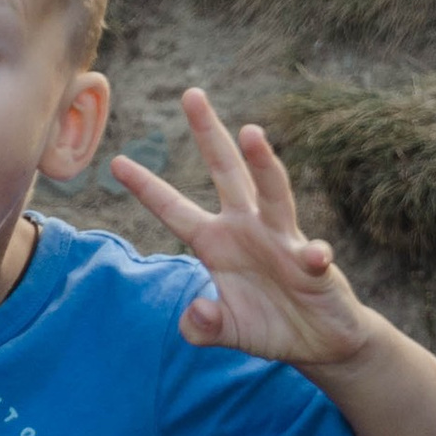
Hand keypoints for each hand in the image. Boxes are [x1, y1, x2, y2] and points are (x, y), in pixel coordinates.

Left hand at [111, 88, 371, 368]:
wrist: (320, 341)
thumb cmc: (270, 325)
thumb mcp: (229, 331)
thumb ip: (204, 327)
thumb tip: (196, 313)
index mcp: (216, 242)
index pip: (174, 209)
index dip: (147, 188)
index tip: (115, 162)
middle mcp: (246, 229)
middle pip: (225, 172)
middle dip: (208, 134)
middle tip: (191, 94)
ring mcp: (282, 241)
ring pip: (272, 193)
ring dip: (263, 164)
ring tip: (253, 133)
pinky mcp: (315, 265)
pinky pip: (313, 256)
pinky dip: (314, 255)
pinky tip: (314, 257)